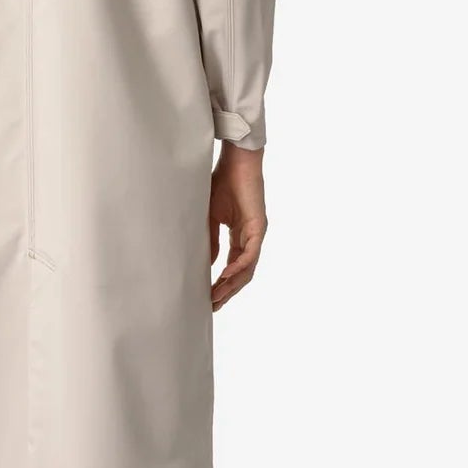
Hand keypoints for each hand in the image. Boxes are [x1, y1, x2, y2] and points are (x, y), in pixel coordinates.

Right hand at [208, 143, 266, 310]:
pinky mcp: (259, 227)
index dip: (222, 284)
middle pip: (242, 274)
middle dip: (227, 291)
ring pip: (247, 269)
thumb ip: (211, 240)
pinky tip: (225, 276)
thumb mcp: (210, 217)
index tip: (208, 298)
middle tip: (212, 306)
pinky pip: (250, 254)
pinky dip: (238, 267)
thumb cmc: (221, 183)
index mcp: (239, 235)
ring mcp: (256, 234)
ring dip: (232, 285)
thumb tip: (209, 264)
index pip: (233, 267)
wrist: (235, 161)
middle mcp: (250, 238)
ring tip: (216, 297)